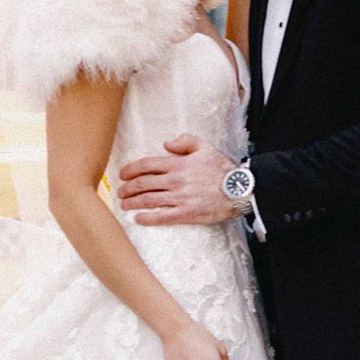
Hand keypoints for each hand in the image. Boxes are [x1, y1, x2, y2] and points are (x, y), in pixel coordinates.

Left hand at [118, 133, 240, 224]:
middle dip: (127, 188)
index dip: (130, 170)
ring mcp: (180, 198)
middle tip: (120, 192)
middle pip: (143, 183)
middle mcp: (175, 181)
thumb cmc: (222, 170)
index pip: (146, 165)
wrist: (239, 190)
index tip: (122, 174)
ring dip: (132, 203)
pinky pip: (161, 216)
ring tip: (124, 205)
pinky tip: (138, 218)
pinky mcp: (186, 213)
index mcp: (178, 164)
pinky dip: (147, 218)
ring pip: (148, 200)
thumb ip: (185, 141)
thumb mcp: (205, 148)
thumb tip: (166, 143)